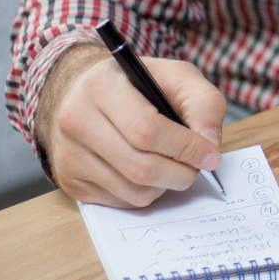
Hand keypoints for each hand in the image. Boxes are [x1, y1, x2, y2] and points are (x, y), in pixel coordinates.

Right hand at [35, 42, 226, 207]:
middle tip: (196, 166)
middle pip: (141, 168)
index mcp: (101, 87)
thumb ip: (204, 104)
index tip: (210, 155)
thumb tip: (210, 146)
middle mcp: (75, 121)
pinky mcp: (69, 181)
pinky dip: (145, 192)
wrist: (83, 95)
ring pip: (133, 191)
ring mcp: (68, 155)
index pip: (147, 131)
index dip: (186, 148)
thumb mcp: (176, 77)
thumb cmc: (136, 85)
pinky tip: (147, 172)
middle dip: (181, 173)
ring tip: (172, 165)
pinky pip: (121, 202)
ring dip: (165, 186)